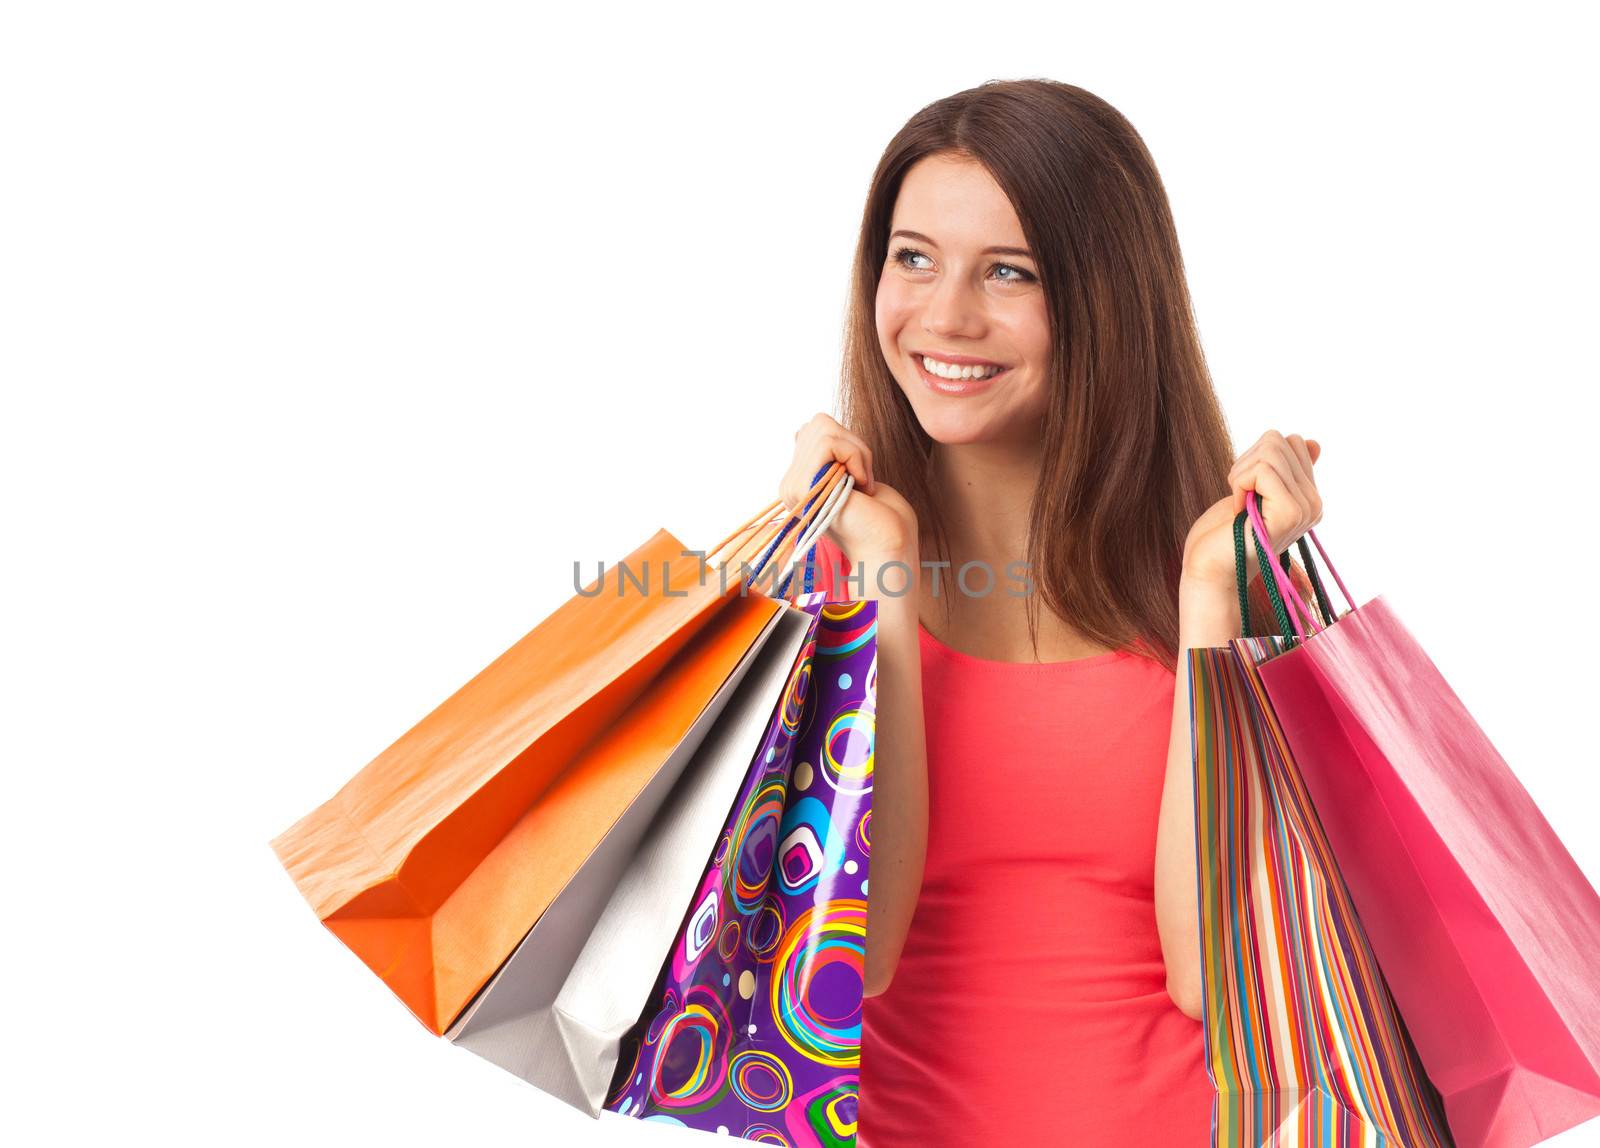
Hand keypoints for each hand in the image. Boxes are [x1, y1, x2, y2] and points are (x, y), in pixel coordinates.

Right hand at [780, 413, 918, 561]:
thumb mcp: (850, 472)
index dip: (845, 442)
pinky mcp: (805, 487)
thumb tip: (803, 427)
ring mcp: (794, 487)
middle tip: (864, 479)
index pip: (813, 430)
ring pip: (824, 428)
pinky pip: (829, 443)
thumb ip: (829, 452)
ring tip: (862, 483)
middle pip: (818, 424)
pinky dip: (855, 456)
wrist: (889, 546)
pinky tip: (861, 486)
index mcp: (800, 482)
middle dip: (853, 442)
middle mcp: (791, 485)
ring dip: (857, 450)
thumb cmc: (881, 516)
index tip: (860, 476)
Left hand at [1182, 430, 1322, 592]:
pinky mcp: (1289, 513)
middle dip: (1246, 463)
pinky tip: (1239, 510)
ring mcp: (1305, 509)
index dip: (1258, 458)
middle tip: (1241, 498)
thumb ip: (1282, 470)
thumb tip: (1311, 442)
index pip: (1293, 441)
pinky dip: (1239, 484)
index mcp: (1308, 497)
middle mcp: (1313, 503)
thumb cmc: (1223, 533)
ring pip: (1270, 451)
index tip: (1248, 490)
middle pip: (1279, 441)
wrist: (1210, 570)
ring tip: (1240, 505)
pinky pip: (1262, 470)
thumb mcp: (1254, 491)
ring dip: (1240, 474)